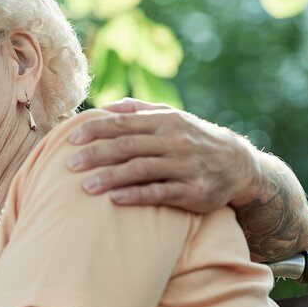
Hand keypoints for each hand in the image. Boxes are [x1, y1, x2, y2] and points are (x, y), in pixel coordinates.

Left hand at [66, 98, 259, 213]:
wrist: (238, 164)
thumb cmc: (193, 139)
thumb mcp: (172, 117)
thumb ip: (138, 110)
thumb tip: (105, 107)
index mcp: (165, 121)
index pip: (123, 124)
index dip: (96, 130)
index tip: (71, 139)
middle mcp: (175, 141)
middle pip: (128, 146)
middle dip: (97, 154)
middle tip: (70, 164)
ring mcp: (185, 167)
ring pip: (142, 170)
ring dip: (111, 177)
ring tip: (85, 186)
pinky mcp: (194, 192)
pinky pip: (161, 193)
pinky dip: (137, 195)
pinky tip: (115, 200)